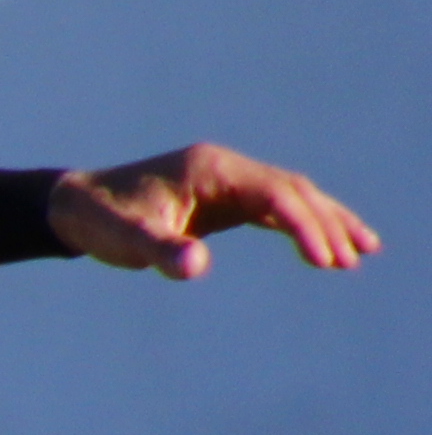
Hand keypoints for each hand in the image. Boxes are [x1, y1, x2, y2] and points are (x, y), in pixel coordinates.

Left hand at [31, 144, 380, 280]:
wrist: (73, 206)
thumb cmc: (97, 219)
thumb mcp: (121, 238)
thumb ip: (157, 249)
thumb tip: (195, 266)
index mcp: (211, 169)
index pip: (274, 194)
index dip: (304, 225)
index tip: (324, 259)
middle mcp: (225, 168)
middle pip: (293, 191)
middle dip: (327, 224)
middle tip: (352, 260)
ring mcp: (227, 181)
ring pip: (291, 196)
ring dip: (326, 221)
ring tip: (362, 252)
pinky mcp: (223, 198)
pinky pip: (274, 208)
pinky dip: (301, 224)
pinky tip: (322, 247)